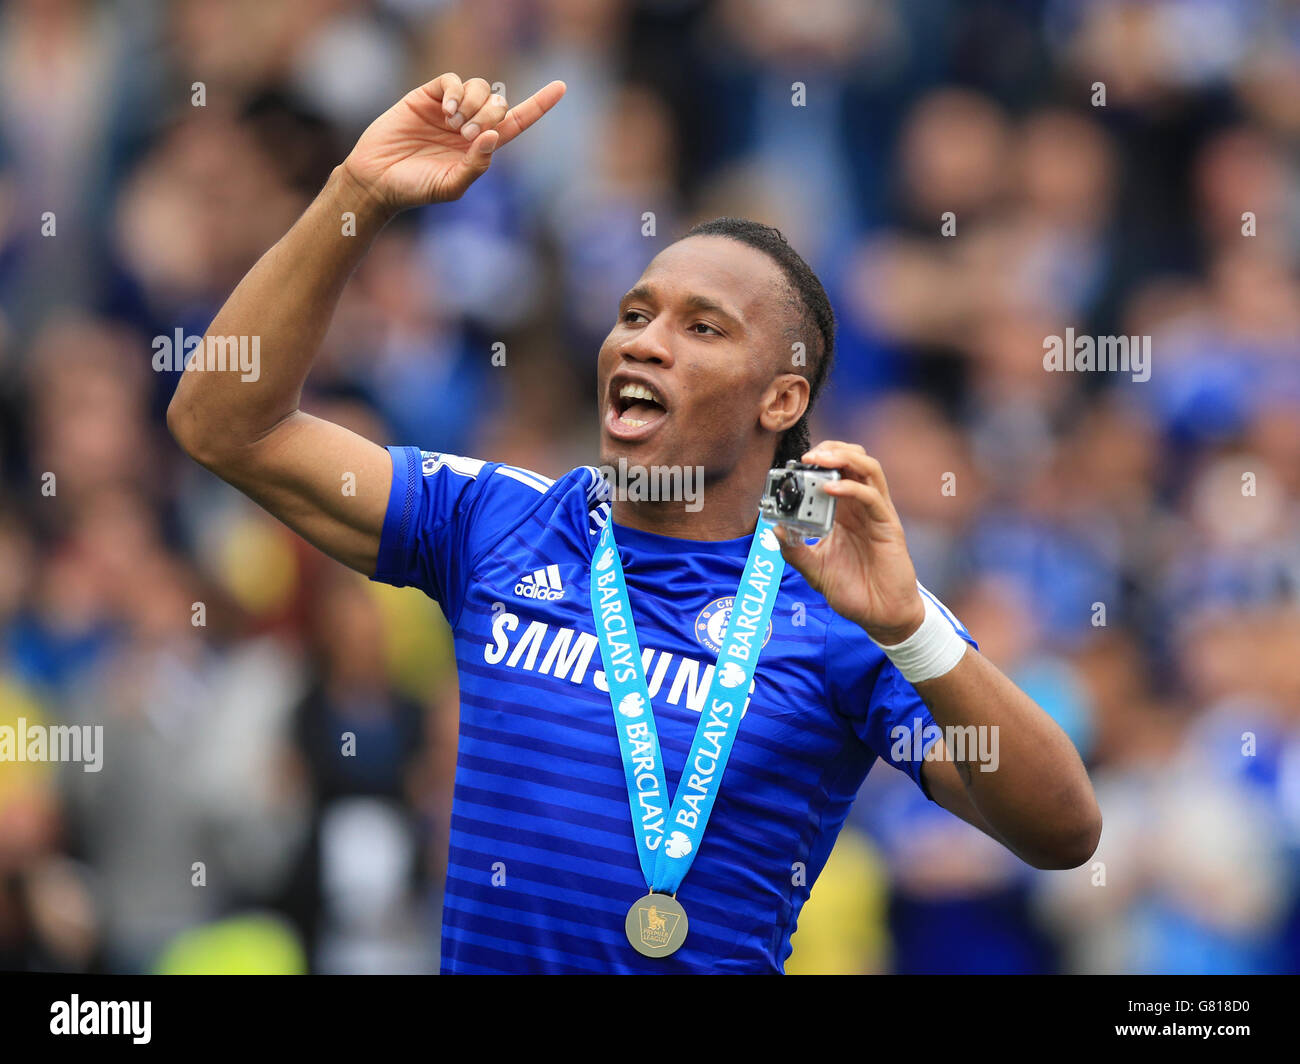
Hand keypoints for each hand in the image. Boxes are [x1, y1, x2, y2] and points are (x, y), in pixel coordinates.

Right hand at [341, 73, 565, 213]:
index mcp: (482, 148)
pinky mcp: (428, 96)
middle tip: (469, 134)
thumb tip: (494, 136)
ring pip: (480, 87)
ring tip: (455, 124)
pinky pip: (453, 81)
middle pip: (500, 103)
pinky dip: (456, 92)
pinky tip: (447, 111)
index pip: (518, 122)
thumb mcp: (451, 187)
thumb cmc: (415, 189)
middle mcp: (469, 125)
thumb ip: (476, 166)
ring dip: (475, 103)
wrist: (376, 179)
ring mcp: (450, 109)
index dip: (540, 104)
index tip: (561, 87)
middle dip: (492, 114)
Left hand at [773, 442, 925, 643]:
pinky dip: (850, 488)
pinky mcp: (888, 526)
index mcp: (844, 512)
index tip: (794, 463)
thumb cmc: (852, 590)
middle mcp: (861, 507)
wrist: (880, 615)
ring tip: (819, 460)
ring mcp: (877, 513)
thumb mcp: (814, 569)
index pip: (835, 472)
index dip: (818, 461)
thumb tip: (774, 529)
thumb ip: (795, 550)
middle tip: (807, 455)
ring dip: (843, 458)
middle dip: (831, 450)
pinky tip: (829, 490)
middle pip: (854, 461)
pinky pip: (871, 497)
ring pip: (868, 469)